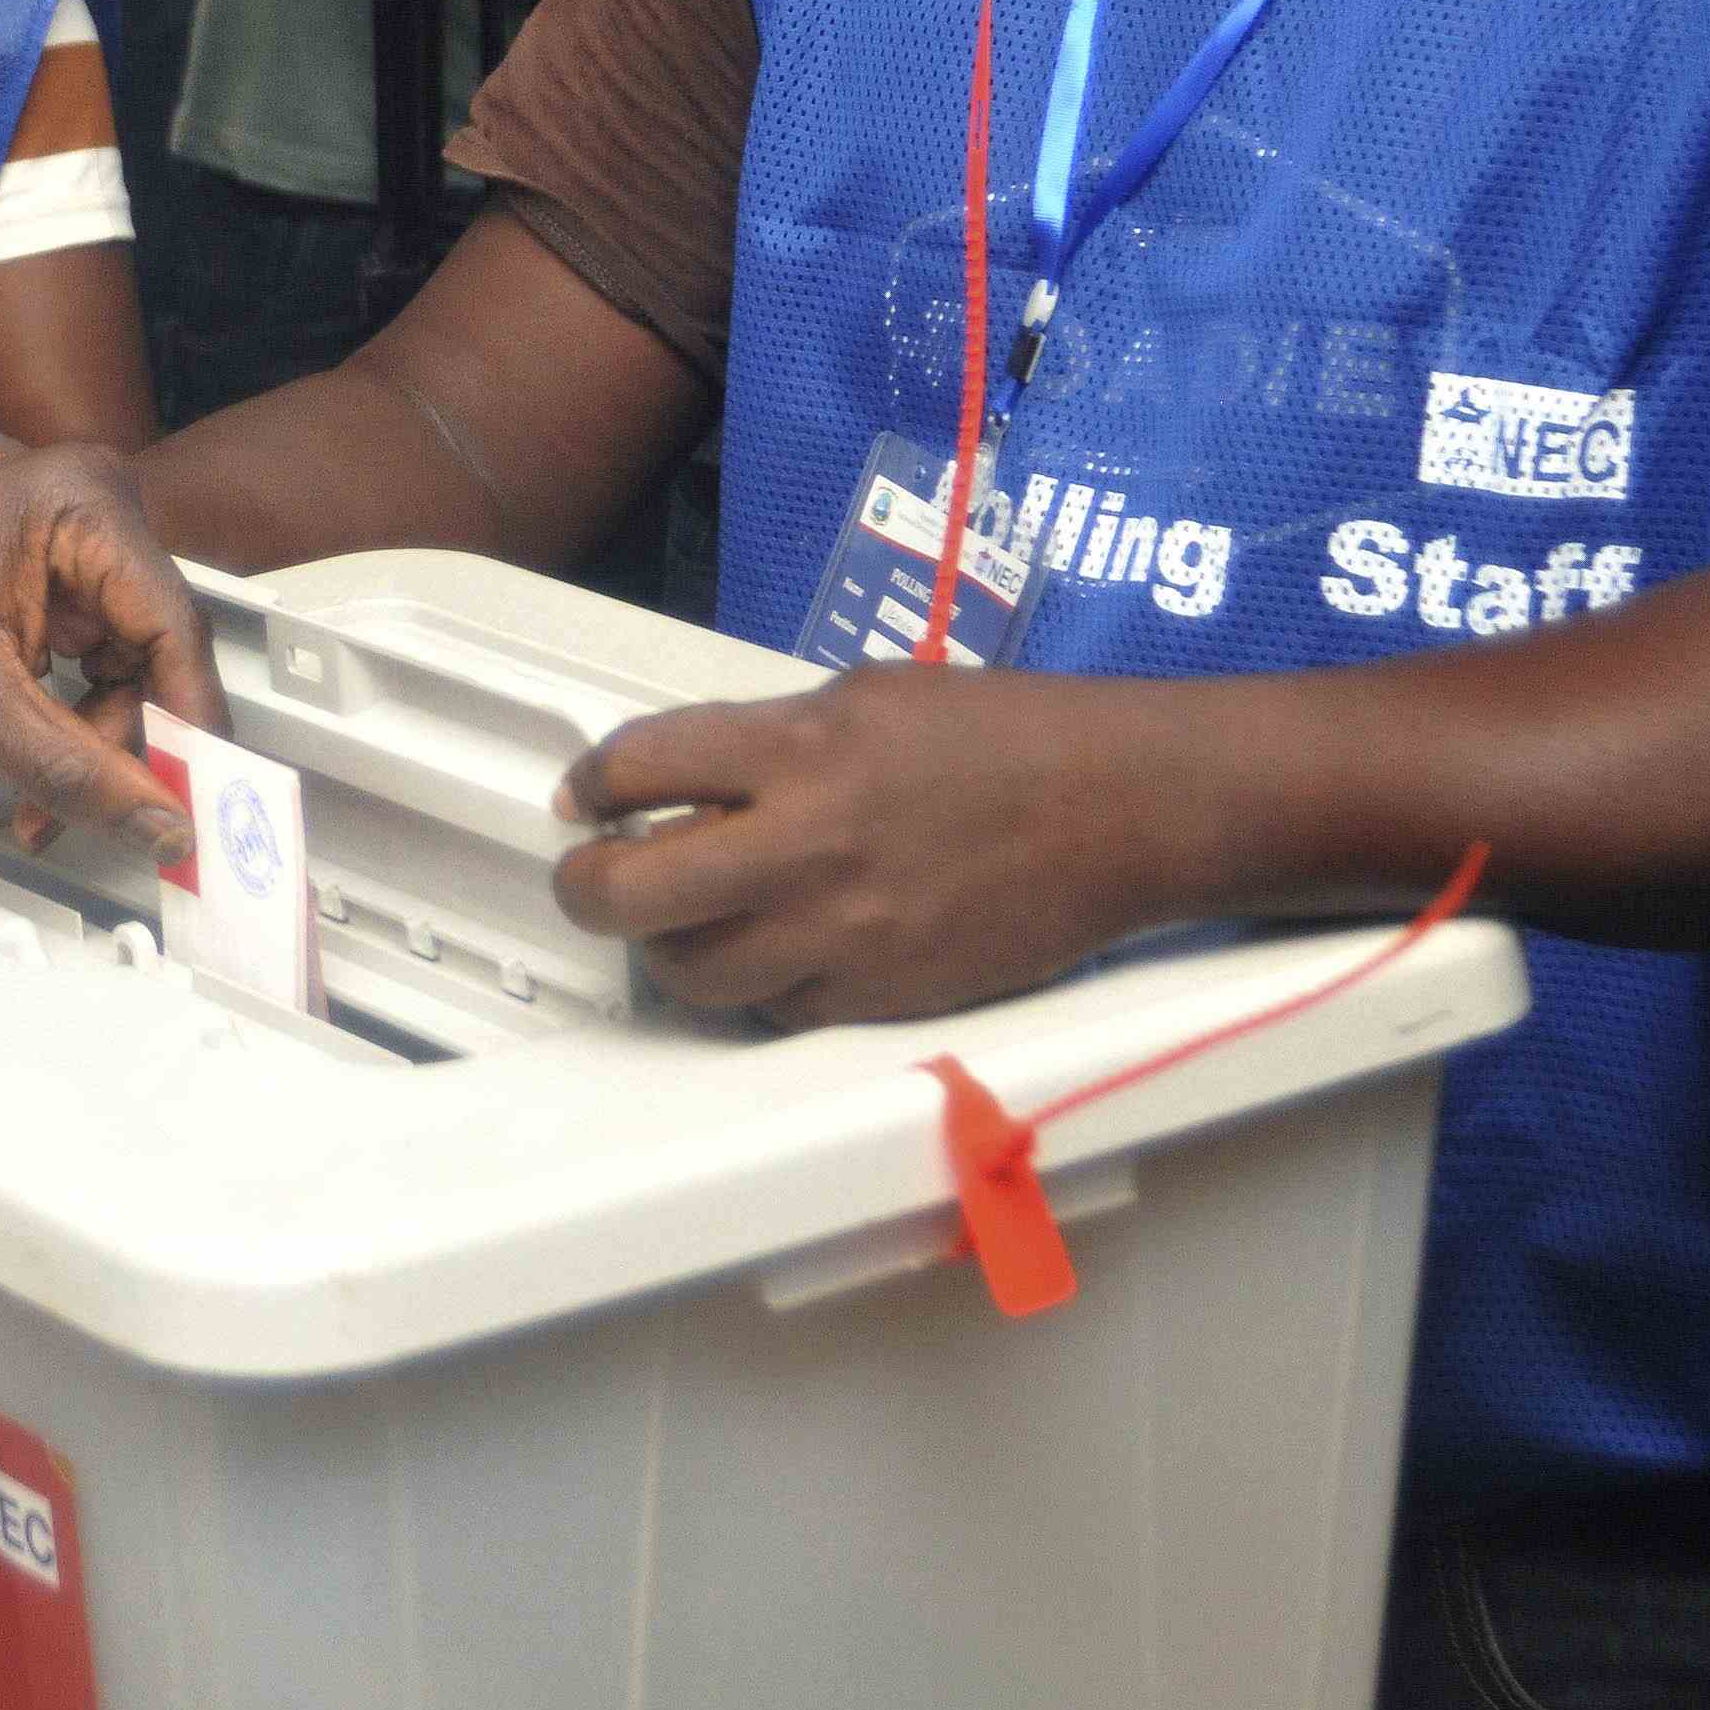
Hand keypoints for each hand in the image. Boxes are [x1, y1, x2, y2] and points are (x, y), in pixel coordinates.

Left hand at [0, 446, 221, 855]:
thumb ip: (72, 768)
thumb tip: (160, 822)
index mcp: (85, 507)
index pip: (175, 631)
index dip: (191, 728)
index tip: (196, 802)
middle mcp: (94, 513)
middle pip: (155, 655)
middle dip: (126, 746)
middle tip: (109, 816)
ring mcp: (75, 546)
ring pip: (127, 670)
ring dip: (94, 745)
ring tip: (44, 802)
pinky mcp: (54, 580)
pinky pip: (92, 663)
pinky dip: (69, 722)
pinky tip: (39, 768)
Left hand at [547, 666, 1205, 1024]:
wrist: (1124, 809)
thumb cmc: (1007, 735)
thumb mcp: (871, 697)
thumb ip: (770, 737)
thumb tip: (683, 777)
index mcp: (800, 750)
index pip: (638, 768)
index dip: (592, 784)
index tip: (586, 797)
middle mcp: (807, 848)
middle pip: (631, 896)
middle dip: (587, 888)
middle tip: (593, 875)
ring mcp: (842, 936)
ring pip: (691, 974)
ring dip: (668, 946)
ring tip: (686, 918)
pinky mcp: (881, 1000)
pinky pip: (772, 1012)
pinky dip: (754, 985)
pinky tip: (772, 948)